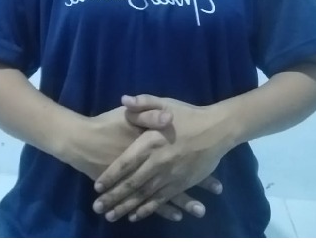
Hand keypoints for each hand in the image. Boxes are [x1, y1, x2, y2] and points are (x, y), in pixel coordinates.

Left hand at [93, 95, 230, 221]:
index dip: (111, 176)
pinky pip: (161, 201)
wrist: (218, 129)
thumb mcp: (165, 102)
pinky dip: (148, 210)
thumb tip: (124, 100)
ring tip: (110, 216)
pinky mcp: (181, 184)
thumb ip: (143, 103)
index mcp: (151, 142)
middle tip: (97, 207)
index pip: (126, 162)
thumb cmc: (189, 115)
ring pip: (144, 196)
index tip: (97, 186)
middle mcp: (158, 162)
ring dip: (126, 207)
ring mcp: (170, 176)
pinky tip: (136, 216)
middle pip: (132, 184)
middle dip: (113, 197)